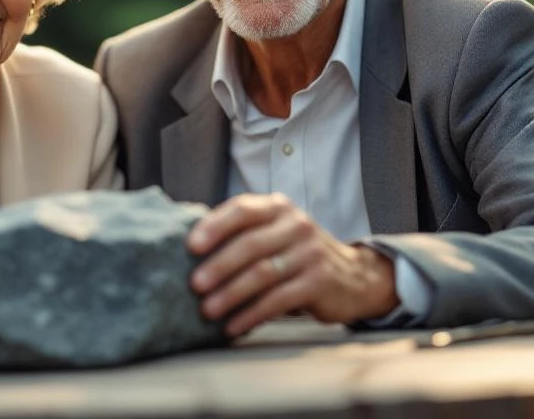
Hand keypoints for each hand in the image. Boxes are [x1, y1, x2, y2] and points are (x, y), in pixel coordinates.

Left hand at [187, 193, 397, 335]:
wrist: (351, 276)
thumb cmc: (293, 254)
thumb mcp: (272, 233)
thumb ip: (239, 233)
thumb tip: (182, 246)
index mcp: (277, 207)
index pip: (241, 210)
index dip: (214, 226)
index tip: (190, 247)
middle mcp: (295, 225)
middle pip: (250, 244)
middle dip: (218, 266)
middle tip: (193, 285)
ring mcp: (310, 253)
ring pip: (263, 274)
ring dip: (231, 294)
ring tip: (207, 311)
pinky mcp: (319, 282)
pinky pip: (279, 300)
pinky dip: (252, 314)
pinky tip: (233, 326)